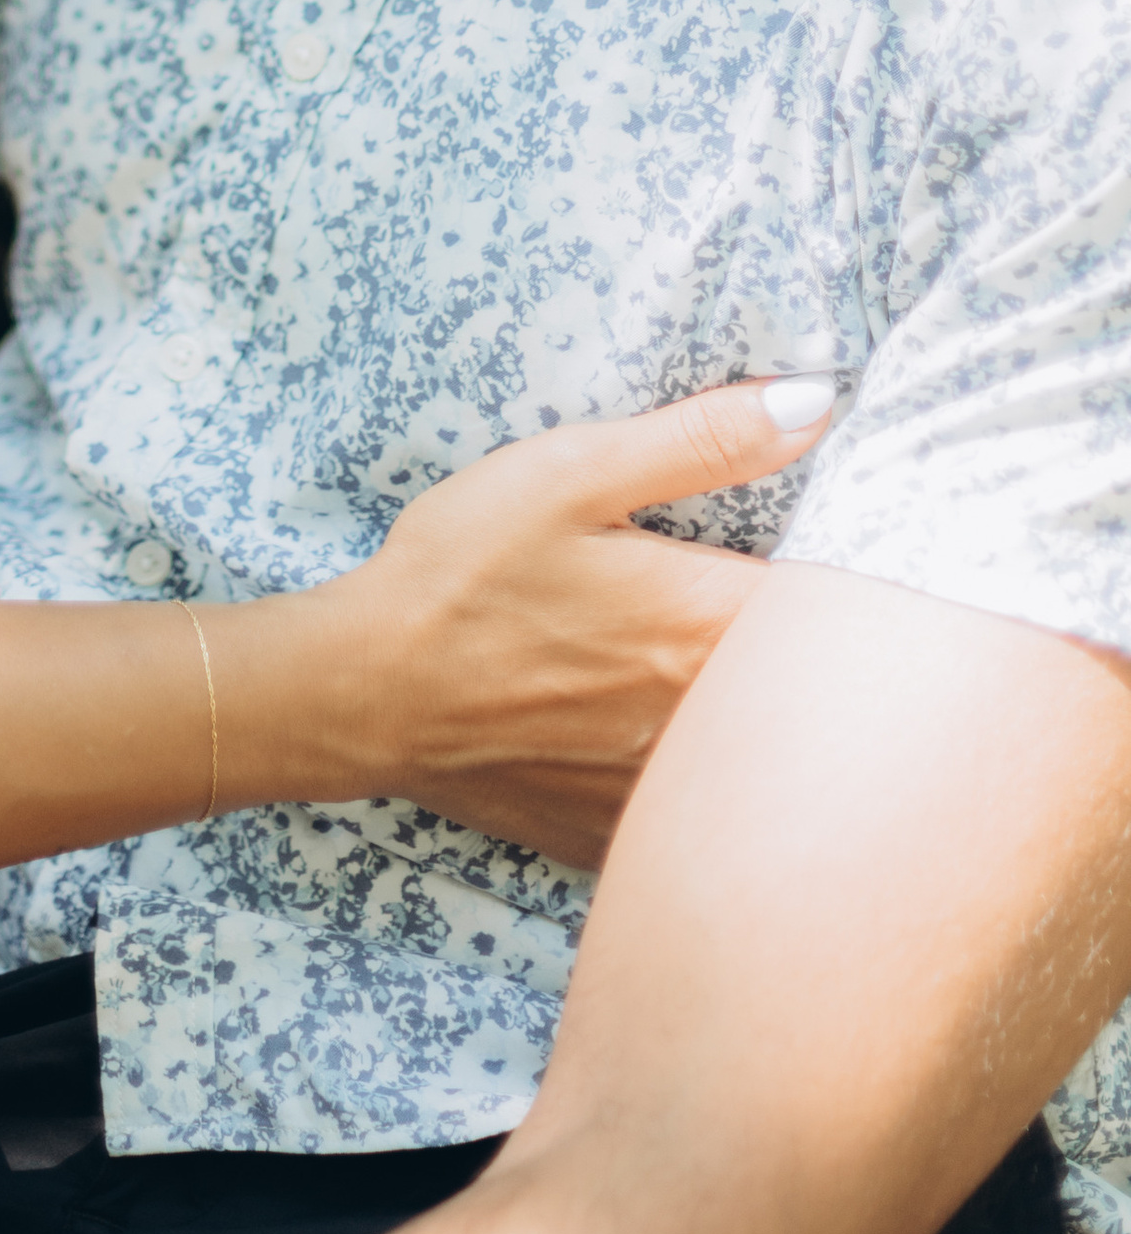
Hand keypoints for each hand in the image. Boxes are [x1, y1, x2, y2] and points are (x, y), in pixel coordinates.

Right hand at [309, 377, 834, 868]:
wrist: (363, 691)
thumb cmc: (463, 571)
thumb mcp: (571, 472)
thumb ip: (701, 439)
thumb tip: (818, 402)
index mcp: (706, 624)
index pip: (847, 608)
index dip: (869, 575)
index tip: (866, 548)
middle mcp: (708, 722)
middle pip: (818, 696)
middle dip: (829, 654)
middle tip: (819, 613)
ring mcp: (664, 791)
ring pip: (763, 767)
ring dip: (770, 726)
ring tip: (749, 685)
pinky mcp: (620, 832)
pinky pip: (694, 818)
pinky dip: (705, 786)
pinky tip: (674, 751)